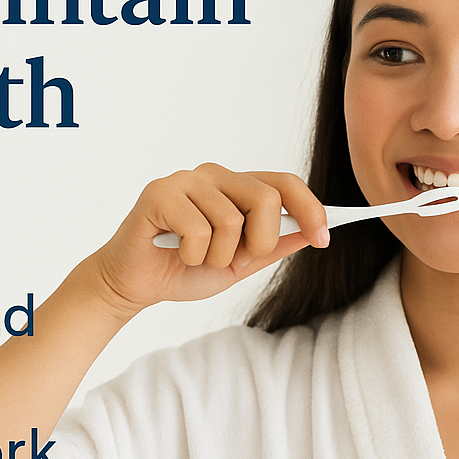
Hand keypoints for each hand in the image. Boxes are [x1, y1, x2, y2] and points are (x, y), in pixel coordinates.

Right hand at [84, 163, 328, 318]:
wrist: (135, 284)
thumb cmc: (183, 269)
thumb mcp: (239, 263)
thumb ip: (272, 246)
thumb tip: (312, 233)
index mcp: (235, 185)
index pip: (284, 182)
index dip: (311, 208)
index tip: (323, 238)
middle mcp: (213, 174)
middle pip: (266, 198)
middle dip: (259, 242)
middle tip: (232, 259)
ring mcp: (186, 180)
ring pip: (231, 221)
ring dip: (217, 257)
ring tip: (195, 256)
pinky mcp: (160, 193)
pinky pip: (199, 230)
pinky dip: (192, 255)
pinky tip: (175, 251)